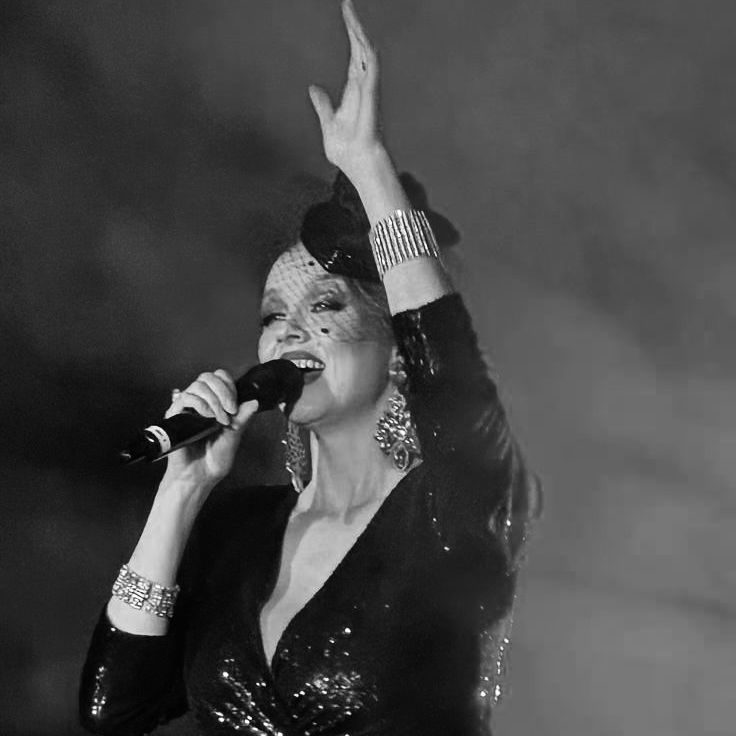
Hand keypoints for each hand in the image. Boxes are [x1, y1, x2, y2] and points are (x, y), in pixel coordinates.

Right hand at [160, 369, 257, 492]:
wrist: (199, 476)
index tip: (235, 405)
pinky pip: (185, 397)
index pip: (220, 378)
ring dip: (213, 400)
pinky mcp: (175, 415)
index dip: (229, 386)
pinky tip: (207, 416)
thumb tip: (255, 401)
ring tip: (219, 419)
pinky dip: (199, 403)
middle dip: (223, 391)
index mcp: (215, 402)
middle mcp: (201, 401)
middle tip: (230, 411)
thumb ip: (243, 417)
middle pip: (208, 377)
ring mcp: (187, 408)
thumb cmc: (216, 458)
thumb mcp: (235, 435)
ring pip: (198, 385)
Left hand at [309, 0, 382, 178]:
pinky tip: (363, 40)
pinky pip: (371, 73)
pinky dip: (368, 56)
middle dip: (354, 27)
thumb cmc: (347, 152)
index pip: (353, 57)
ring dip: (358, 35)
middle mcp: (363, 88)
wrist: (357, 168)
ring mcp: (368, 93)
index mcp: (354, 91)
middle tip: (347, 3)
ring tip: (350, 13)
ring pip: (365, 55)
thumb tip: (313, 88)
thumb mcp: (328, 124)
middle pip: (359, 50)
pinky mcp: (370, 100)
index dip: (351, 35)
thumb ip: (323, 106)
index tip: (346, 13)